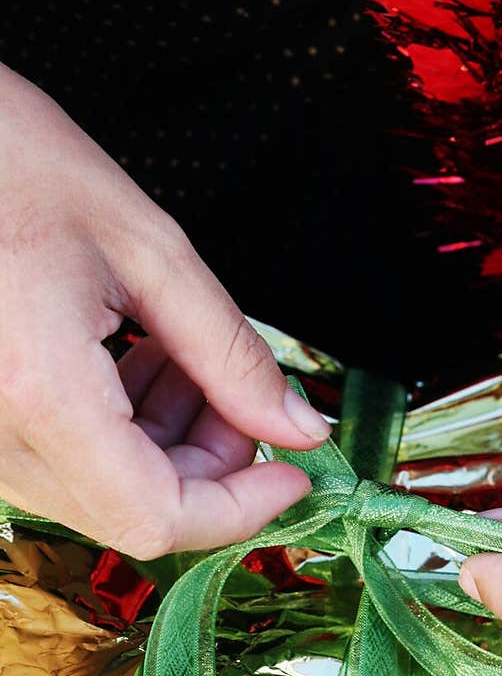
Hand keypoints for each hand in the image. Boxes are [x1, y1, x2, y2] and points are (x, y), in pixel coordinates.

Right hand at [0, 65, 328, 556]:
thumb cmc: (11, 159)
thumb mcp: (148, 250)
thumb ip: (232, 355)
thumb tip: (299, 428)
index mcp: (40, 392)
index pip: (156, 516)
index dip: (239, 509)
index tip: (293, 473)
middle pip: (134, 514)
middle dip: (210, 469)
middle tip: (241, 395)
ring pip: (102, 495)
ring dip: (168, 449)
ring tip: (185, 359)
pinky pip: (63, 465)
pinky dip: (121, 435)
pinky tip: (140, 362)